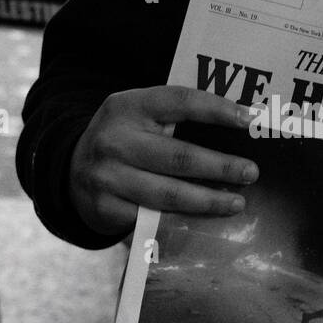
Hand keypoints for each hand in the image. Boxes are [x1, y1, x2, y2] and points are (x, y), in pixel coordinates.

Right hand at [70, 86, 259, 236]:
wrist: (73, 169)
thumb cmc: (125, 139)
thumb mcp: (139, 115)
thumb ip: (176, 117)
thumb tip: (238, 127)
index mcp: (129, 106)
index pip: (180, 101)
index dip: (216, 109)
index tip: (248, 119)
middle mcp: (115, 140)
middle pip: (179, 156)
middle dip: (220, 167)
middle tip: (250, 172)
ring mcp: (107, 176)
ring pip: (168, 194)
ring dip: (208, 200)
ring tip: (236, 202)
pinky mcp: (105, 208)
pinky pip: (153, 218)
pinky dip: (183, 221)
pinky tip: (204, 220)